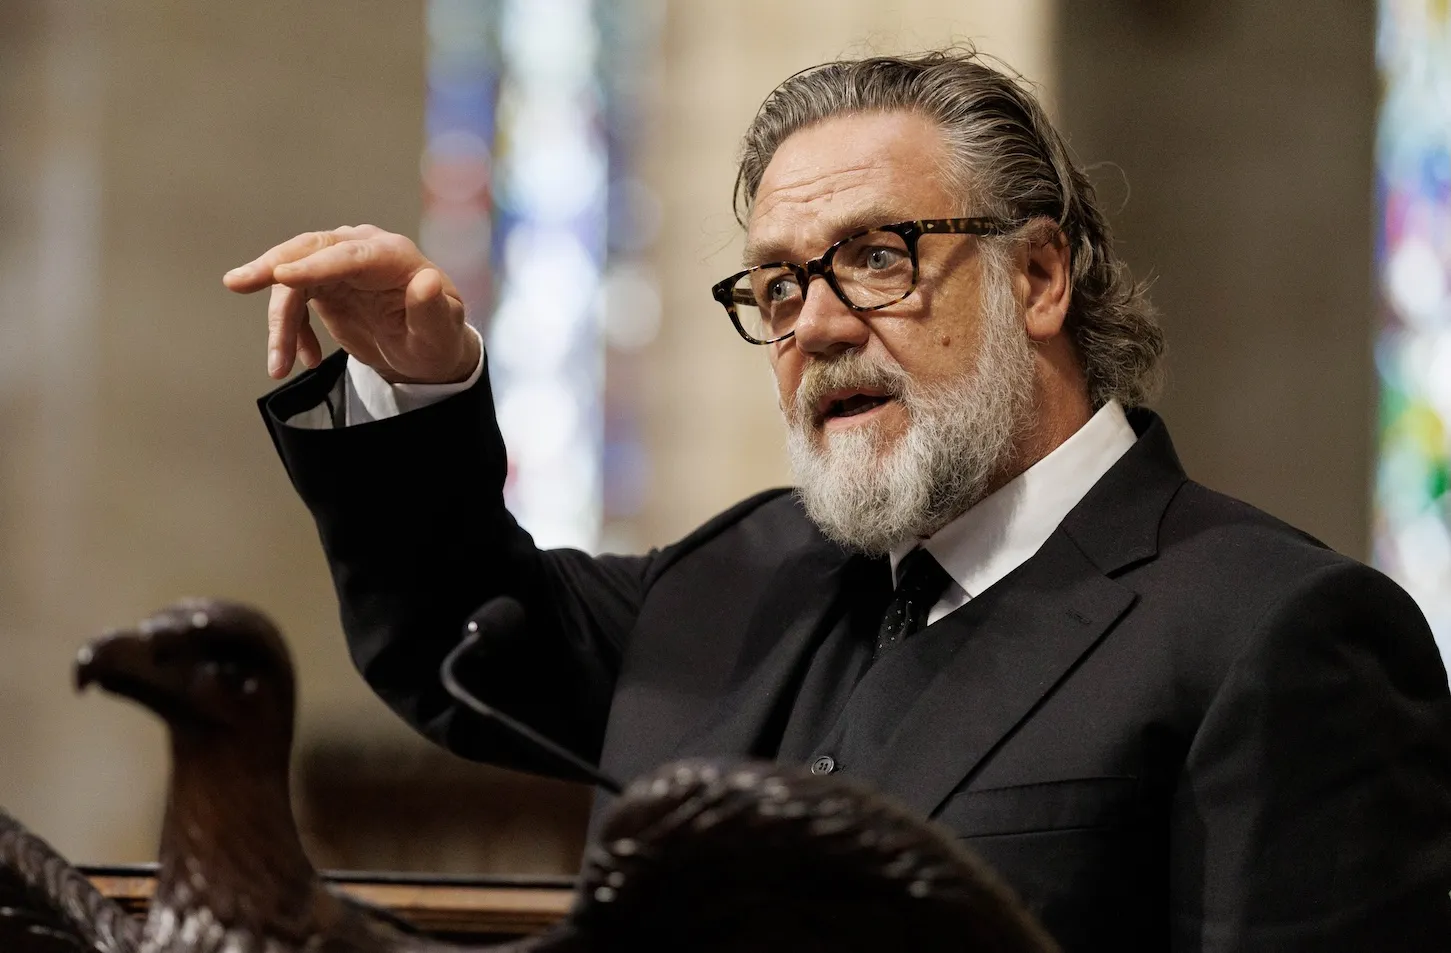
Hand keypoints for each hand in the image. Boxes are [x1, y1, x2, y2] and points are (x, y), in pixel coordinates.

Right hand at [223, 225, 479, 383]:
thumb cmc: (437, 339)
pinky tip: (304, 360)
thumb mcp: (442, 334)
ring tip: (279, 367)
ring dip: (281, 324)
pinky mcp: (323, 283)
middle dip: (273, 267)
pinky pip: (292, 300)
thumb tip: (427, 282)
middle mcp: (363, 250)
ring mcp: (339, 264)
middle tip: (237, 283)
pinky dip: (290, 332)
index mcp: (394, 256)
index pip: (351, 255)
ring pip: (293, 281)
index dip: (317, 265)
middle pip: (310, 250)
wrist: (425, 349)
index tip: (283, 277)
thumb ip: (433, 311)